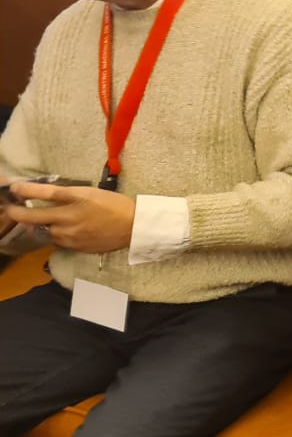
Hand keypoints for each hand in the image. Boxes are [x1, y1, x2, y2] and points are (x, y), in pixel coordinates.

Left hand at [3, 182, 135, 252]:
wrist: (134, 227)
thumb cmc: (115, 205)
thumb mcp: (90, 192)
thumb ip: (65, 195)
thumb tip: (42, 195)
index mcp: (75, 201)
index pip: (44, 193)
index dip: (25, 190)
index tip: (15, 188)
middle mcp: (68, 220)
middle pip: (33, 217)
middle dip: (18, 213)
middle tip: (12, 208)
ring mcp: (69, 236)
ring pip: (42, 231)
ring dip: (37, 225)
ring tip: (37, 219)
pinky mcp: (73, 248)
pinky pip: (55, 240)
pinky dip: (52, 234)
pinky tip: (59, 229)